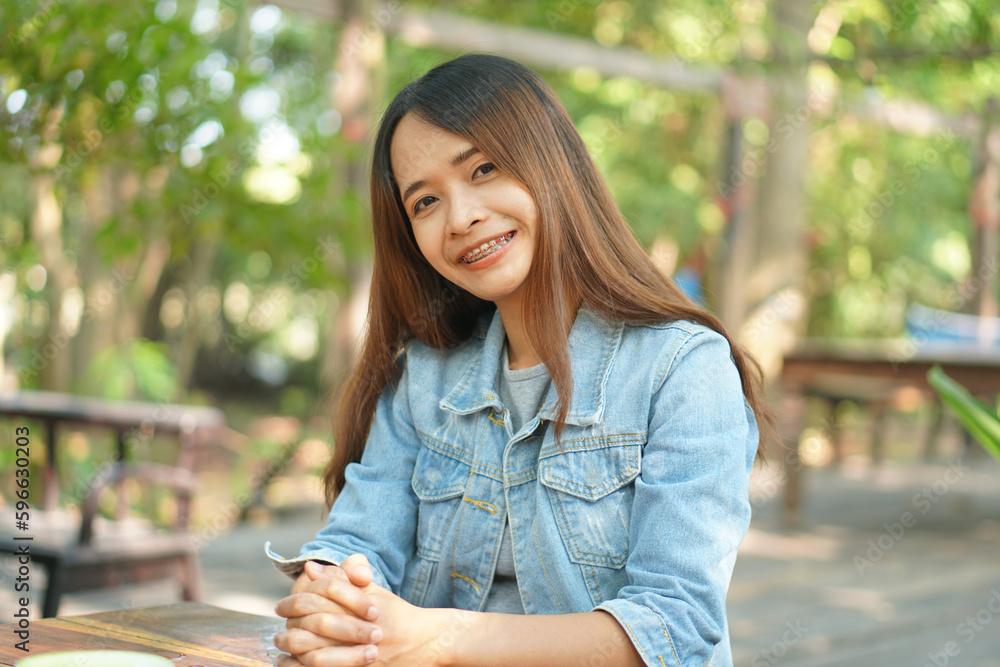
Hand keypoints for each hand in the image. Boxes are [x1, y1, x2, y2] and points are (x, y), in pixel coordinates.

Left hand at [275, 554, 450, 666]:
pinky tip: (293, 665)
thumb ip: (342, 578)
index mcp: (359, 606)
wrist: (425, 641)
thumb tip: (311, 567)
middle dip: (289, 631)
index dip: (294, 603)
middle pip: (313, 629)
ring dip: (293, 653)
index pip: (318, 601)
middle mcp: (358, 631)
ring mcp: (359, 655)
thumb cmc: (396, 613)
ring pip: (315, 656)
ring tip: (282, 650)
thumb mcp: (372, 591)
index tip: (280, 607)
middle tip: (277, 634)